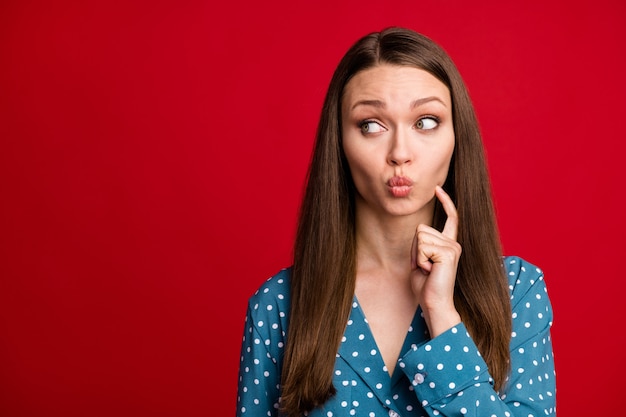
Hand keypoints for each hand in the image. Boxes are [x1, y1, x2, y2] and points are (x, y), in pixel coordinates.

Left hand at [410, 185, 461, 337]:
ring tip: (427, 270)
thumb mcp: (420, 261)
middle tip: (423, 267)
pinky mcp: (448, 252)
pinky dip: (419, 260)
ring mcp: (453, 247)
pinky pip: (422, 247)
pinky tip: (429, 271)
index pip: (450, 217)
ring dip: (416, 255)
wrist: (434, 303)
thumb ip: (422, 245)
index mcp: (449, 243)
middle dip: (414, 248)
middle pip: (421, 229)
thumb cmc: (425, 286)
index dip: (445, 201)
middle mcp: (454, 243)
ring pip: (420, 236)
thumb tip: (419, 230)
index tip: (438, 187)